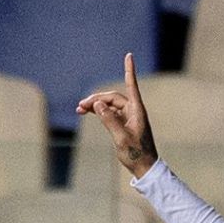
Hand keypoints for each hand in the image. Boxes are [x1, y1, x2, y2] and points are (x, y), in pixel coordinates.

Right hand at [75, 52, 159, 178]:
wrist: (143, 167)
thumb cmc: (136, 153)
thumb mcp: (121, 138)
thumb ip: (109, 120)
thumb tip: (98, 105)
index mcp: (136, 111)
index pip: (131, 86)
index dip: (129, 70)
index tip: (129, 56)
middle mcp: (133, 111)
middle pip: (112, 97)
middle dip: (96, 99)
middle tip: (80, 106)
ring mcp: (128, 117)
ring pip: (109, 105)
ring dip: (95, 105)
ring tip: (79, 109)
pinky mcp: (123, 124)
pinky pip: (109, 113)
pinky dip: (98, 112)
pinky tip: (87, 112)